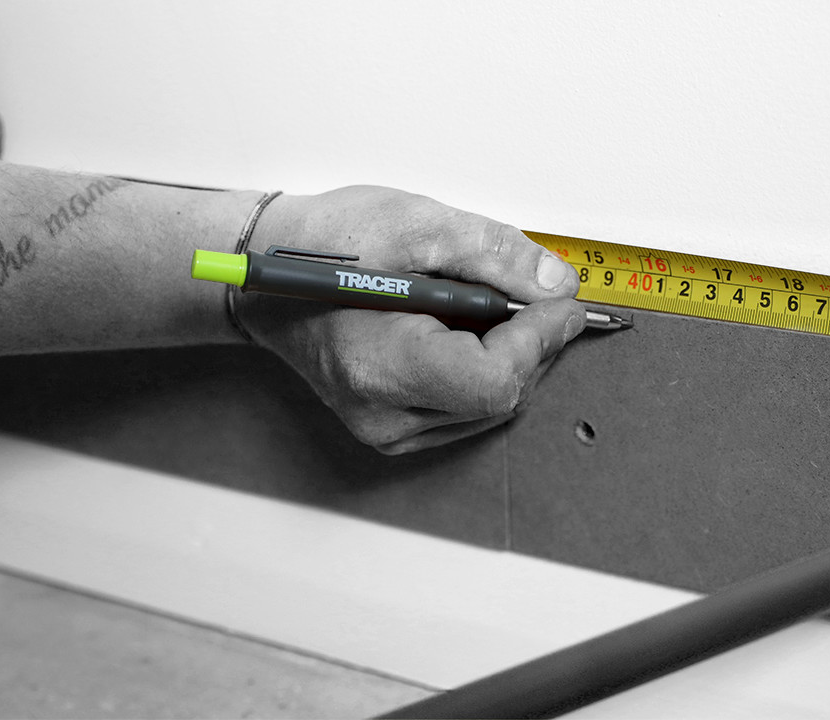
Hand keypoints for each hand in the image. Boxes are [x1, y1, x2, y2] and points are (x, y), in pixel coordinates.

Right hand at [241, 186, 584, 453]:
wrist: (267, 276)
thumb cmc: (321, 247)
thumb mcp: (413, 225)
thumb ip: (492, 254)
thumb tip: (555, 284)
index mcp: (382, 369)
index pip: (493, 382)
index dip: (539, 341)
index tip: (561, 304)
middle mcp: (384, 415)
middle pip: (498, 396)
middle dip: (528, 342)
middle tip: (527, 291)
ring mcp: (386, 429)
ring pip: (488, 405)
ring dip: (506, 355)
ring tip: (476, 304)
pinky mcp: (392, 427)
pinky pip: (465, 407)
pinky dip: (480, 367)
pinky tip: (459, 330)